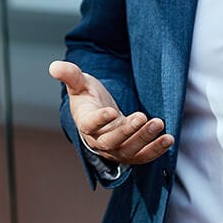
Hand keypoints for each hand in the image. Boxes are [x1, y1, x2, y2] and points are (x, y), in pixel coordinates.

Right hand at [49, 60, 172, 164]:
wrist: (100, 115)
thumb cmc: (88, 98)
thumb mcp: (80, 84)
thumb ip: (70, 75)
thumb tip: (54, 66)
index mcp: (85, 124)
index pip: (89, 125)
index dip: (100, 120)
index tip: (111, 111)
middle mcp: (99, 141)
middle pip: (112, 141)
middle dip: (127, 131)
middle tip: (142, 117)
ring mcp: (115, 150)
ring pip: (129, 151)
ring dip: (145, 139)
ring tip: (158, 124)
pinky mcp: (130, 153)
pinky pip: (143, 157)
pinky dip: (156, 150)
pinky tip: (168, 138)